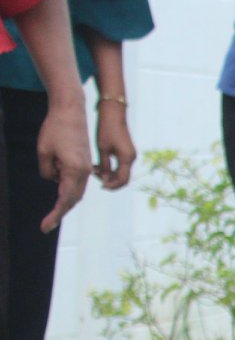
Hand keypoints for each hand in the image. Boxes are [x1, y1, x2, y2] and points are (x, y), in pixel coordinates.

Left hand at [36, 97, 91, 231]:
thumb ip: (47, 171)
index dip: (55, 215)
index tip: (45, 227)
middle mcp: (84, 172)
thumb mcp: (43, 152)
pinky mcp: (85, 162)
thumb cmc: (55, 129)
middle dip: (60, 213)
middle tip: (46, 225)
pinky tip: (60, 192)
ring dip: (65, 201)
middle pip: (74, 199)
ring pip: (77, 191)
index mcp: (75, 170)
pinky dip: (68, 190)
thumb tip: (53, 179)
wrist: (71, 111)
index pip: (65, 199)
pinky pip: (77, 181)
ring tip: (51, 213)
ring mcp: (87, 167)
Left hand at [94, 102, 136, 189]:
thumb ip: (104, 165)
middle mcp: (132, 158)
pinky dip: (112, 168)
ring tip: (96, 171)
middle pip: (124, 177)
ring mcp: (131, 154)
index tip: (101, 185)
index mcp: (126, 158)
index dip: (112, 185)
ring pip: (122, 172)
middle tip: (96, 178)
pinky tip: (100, 165)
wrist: (113, 113)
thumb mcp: (102, 148)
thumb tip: (104, 178)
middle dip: (111, 181)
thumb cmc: (106, 128)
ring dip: (110, 175)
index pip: (122, 179)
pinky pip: (121, 165)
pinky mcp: (127, 151)